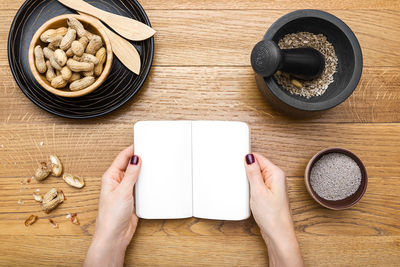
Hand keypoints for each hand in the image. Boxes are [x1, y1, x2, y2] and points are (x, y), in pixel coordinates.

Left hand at [84, 145, 140, 266]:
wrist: (115, 236)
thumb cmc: (111, 217)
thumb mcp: (123, 192)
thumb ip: (131, 175)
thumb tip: (136, 159)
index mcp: (110, 177)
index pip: (122, 158)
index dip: (132, 149)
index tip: (142, 142)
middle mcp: (117, 182)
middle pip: (130, 165)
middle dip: (139, 158)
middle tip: (150, 150)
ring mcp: (125, 190)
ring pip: (136, 175)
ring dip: (143, 170)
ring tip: (153, 162)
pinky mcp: (132, 198)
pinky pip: (140, 186)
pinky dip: (146, 182)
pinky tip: (152, 179)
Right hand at [244, 153, 302, 266]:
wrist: (278, 234)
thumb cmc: (272, 216)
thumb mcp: (258, 191)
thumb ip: (253, 172)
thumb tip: (249, 157)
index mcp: (276, 173)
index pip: (258, 157)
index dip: (247, 161)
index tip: (239, 166)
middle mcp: (276, 178)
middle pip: (257, 166)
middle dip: (247, 172)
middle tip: (243, 182)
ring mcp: (273, 187)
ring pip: (256, 176)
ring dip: (248, 181)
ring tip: (247, 191)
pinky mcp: (269, 195)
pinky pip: (257, 185)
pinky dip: (251, 189)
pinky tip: (249, 196)